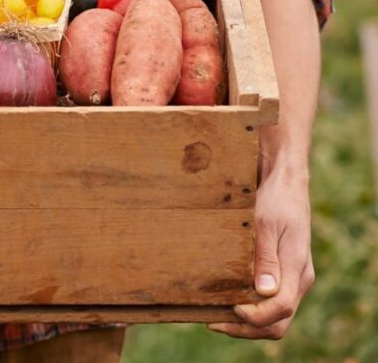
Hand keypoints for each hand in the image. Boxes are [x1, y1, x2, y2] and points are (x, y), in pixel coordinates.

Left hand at [208, 166, 313, 338]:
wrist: (286, 182)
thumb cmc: (275, 199)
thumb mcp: (266, 224)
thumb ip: (265, 258)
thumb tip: (264, 292)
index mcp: (296, 268)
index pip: (280, 309)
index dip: (255, 317)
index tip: (230, 309)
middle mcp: (298, 278)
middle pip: (279, 321)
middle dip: (247, 328)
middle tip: (213, 322)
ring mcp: (293, 277)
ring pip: (276, 316)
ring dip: (247, 322)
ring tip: (215, 315)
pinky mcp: (284, 272)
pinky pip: (271, 301)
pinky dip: (251, 308)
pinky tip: (227, 300)